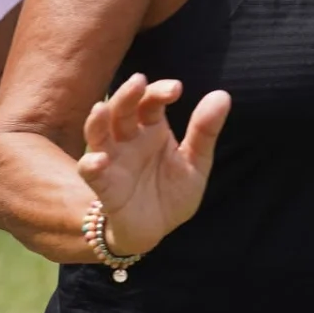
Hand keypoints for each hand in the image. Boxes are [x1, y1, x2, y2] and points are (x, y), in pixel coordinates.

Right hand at [78, 72, 230, 256]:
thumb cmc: (172, 192)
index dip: (159, 91)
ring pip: (98, 134)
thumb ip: (205, 131)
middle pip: (121, 109)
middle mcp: (128, 139)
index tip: (176, 88)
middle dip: (127, 94)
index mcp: (151, 129)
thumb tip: (223, 95)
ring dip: (98, 121)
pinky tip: (98, 159)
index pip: (150, 101)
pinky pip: (91, 173)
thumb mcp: (195, 163)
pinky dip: (90, 164)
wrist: (156, 231)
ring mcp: (113, 161)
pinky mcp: (105, 187)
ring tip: (101, 108)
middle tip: (138, 81)